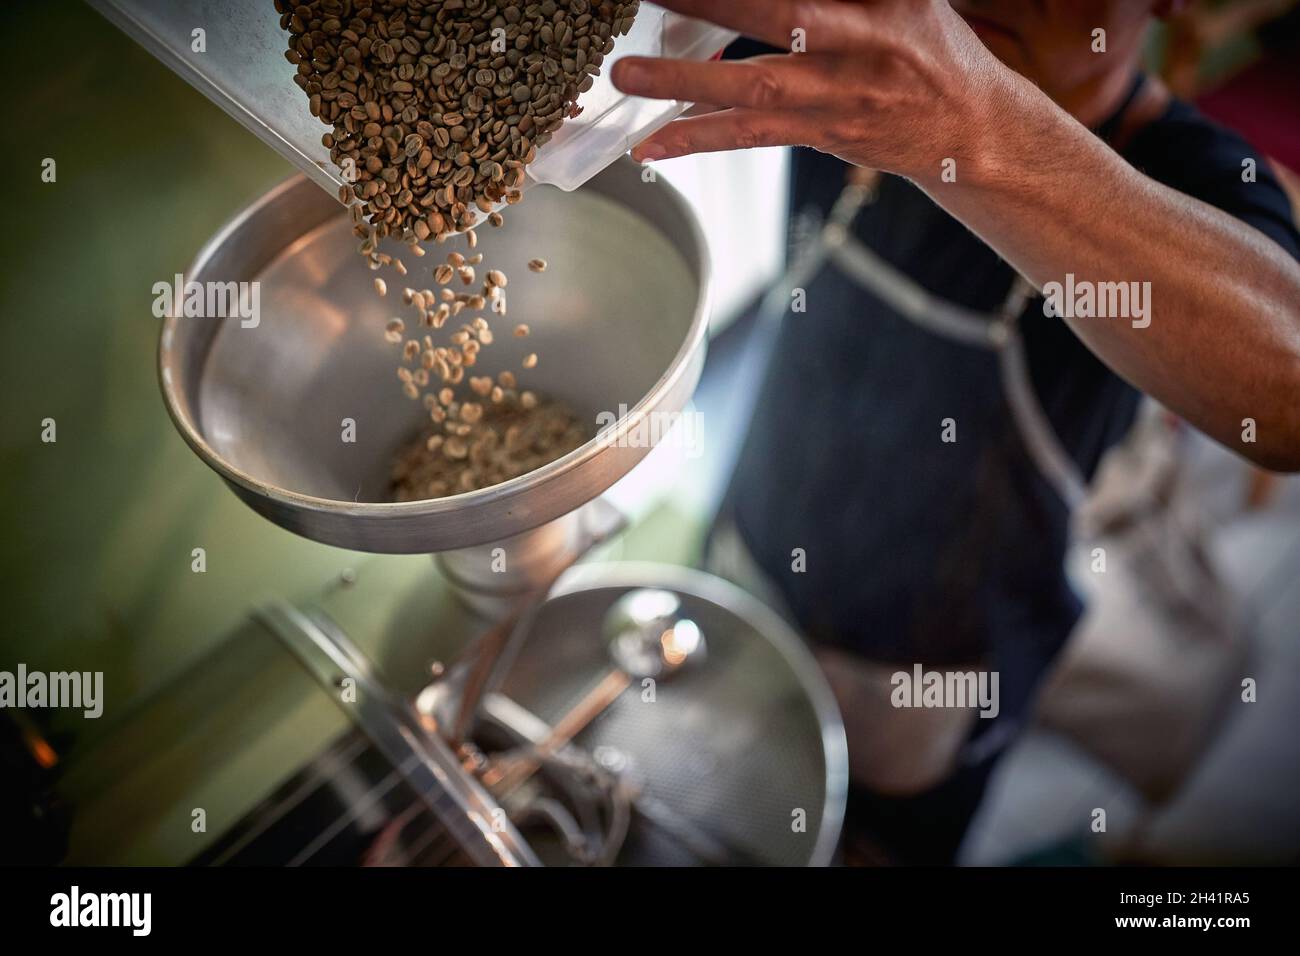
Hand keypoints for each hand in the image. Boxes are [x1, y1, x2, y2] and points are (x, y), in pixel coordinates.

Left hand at [610, 0, 1008, 185]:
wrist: (969, 130)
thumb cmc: (928, 47)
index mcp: (882, 0)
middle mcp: (862, 42)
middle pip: (778, 14)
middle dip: (710, 4)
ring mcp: (840, 95)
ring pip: (755, 86)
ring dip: (684, 82)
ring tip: (626, 73)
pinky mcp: (820, 133)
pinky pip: (752, 137)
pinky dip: (697, 139)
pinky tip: (651, 143)